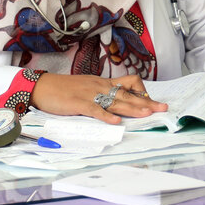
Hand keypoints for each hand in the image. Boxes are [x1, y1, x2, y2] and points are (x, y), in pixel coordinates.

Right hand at [31, 73, 167, 123]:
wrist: (43, 86)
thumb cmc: (65, 89)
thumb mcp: (88, 87)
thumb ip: (103, 94)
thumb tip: (117, 102)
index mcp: (103, 83)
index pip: (129, 83)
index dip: (141, 92)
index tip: (151, 101)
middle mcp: (100, 87)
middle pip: (127, 94)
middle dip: (145, 102)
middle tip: (161, 108)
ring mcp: (90, 94)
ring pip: (115, 101)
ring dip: (132, 108)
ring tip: (146, 114)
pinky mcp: (78, 103)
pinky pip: (95, 110)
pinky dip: (106, 116)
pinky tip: (116, 121)